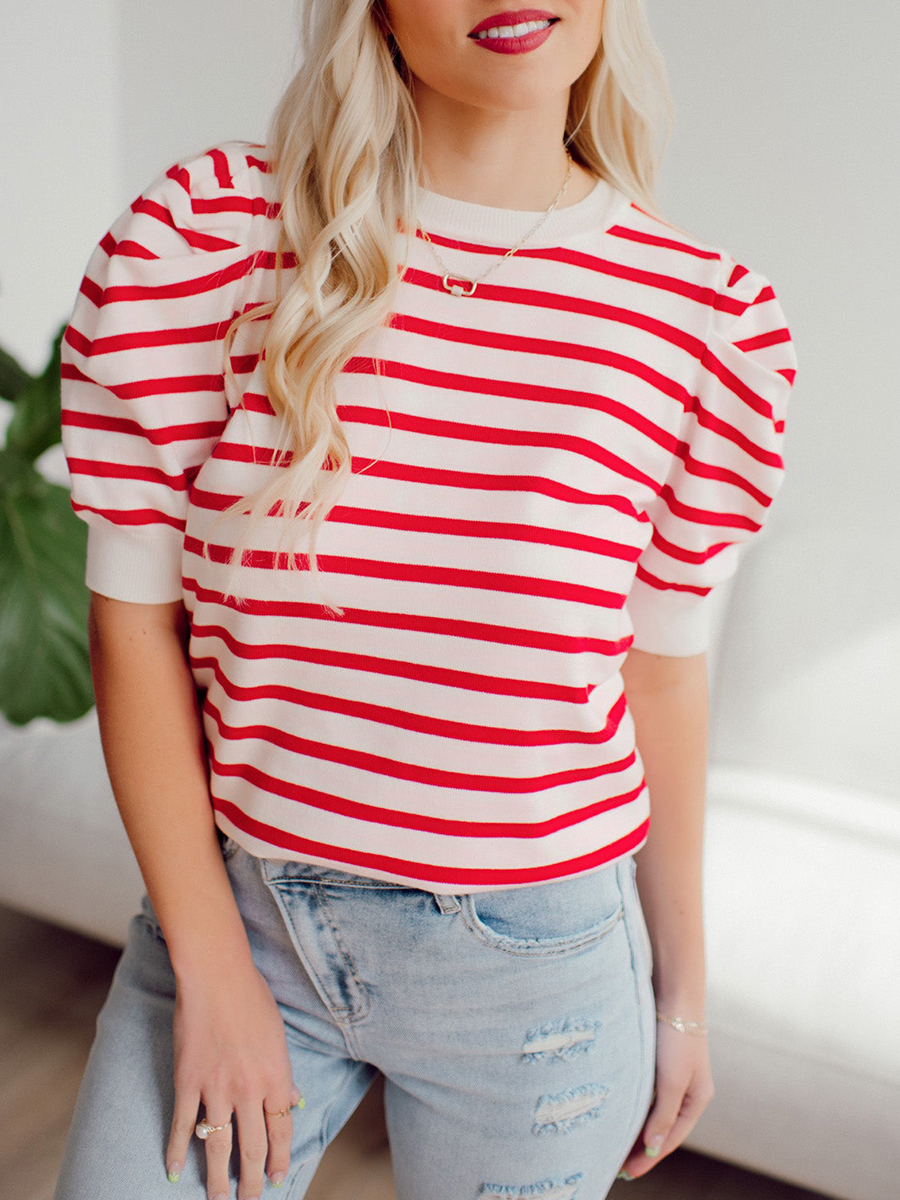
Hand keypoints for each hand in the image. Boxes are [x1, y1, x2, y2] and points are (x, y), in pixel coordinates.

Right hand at [165, 960, 300, 1198]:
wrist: (217, 977)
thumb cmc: (252, 998)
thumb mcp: (279, 1035)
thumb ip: (283, 1073)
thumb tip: (294, 1101)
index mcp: (275, 1077)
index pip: (281, 1130)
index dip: (279, 1158)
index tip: (276, 1178)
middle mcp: (248, 1090)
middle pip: (251, 1147)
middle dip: (251, 1180)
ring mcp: (216, 1088)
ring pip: (219, 1146)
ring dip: (218, 1178)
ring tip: (218, 1199)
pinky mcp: (188, 1082)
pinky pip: (184, 1125)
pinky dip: (178, 1151)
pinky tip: (175, 1172)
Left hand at [618, 1022, 714, 1179]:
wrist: (674, 996)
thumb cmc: (676, 1039)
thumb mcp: (672, 1081)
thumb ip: (663, 1116)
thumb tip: (652, 1148)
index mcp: (698, 1099)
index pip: (671, 1138)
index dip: (650, 1157)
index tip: (628, 1172)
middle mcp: (687, 1091)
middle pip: (663, 1127)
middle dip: (642, 1147)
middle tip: (617, 1166)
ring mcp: (674, 1077)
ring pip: (653, 1112)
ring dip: (637, 1128)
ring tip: (615, 1146)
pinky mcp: (660, 1063)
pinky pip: (647, 1095)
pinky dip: (635, 1108)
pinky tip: (620, 1114)